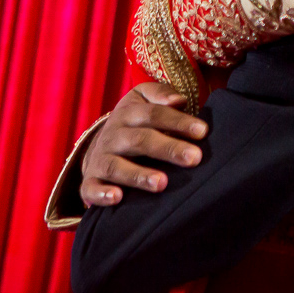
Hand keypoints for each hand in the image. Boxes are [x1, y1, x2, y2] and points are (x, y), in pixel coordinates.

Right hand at [80, 81, 207, 206]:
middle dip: (168, 148)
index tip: (202, 131)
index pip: (154, 114)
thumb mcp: (143, 100)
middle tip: (194, 158)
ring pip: (116, 166)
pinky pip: (92, 188)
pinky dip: (102, 193)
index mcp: (128, 114)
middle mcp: (113, 136)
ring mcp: (101, 159)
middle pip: (140, 140)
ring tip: (162, 183)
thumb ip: (161, 95)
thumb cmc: (134, 123)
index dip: (178, 121)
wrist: (99, 146)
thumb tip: (179, 100)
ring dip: (138, 175)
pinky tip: (118, 197)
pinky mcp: (91, 182)